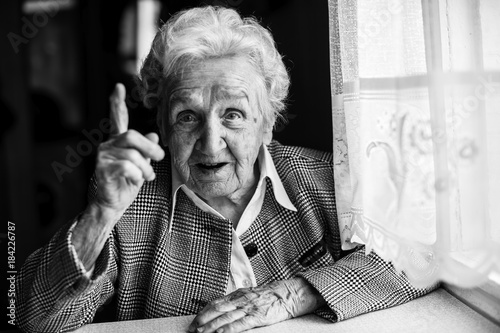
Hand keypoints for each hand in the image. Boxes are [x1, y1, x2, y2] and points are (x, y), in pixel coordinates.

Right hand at [72, 83, 163, 269]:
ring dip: (146, 168)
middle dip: (150, 148)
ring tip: (148, 177)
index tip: (118, 86)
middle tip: (160, 158)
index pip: (116, 119)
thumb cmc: (125, 185)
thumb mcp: (140, 166)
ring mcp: (103, 157)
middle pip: (132, 136)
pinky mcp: (102, 169)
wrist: (111, 205)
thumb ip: (145, 151)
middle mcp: (107, 146)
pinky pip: (127, 166)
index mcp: (117, 143)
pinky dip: (137, 175)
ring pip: (132, 154)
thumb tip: (152, 135)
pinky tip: (136, 181)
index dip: (116, 103)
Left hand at [188, 278, 325, 332]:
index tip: (194, 321)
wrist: (289, 293)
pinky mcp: (258, 316)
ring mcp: (249, 308)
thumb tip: (223, 307)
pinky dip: (228, 329)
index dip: (203, 312)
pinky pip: (240, 324)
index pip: (215, 303)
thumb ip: (237, 300)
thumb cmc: (271, 295)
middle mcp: (241, 300)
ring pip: (225, 318)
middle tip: (192, 329)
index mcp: (238, 294)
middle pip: (217, 310)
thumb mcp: (250, 294)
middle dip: (202, 321)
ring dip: (211, 327)